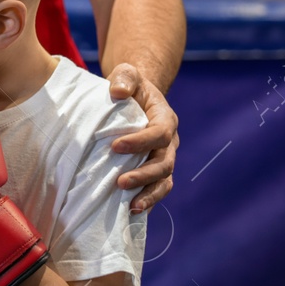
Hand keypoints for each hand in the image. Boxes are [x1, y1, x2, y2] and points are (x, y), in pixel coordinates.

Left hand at [105, 63, 177, 212]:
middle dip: (144, 174)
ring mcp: (164, 157)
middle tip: (120, 182)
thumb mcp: (126, 74)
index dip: (141, 142)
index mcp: (165, 118)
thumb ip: (124, 78)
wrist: (135, 98)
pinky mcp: (153, 170)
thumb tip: (118, 92)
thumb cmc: (129, 86)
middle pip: (165, 162)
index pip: (160, 133)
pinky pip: (156, 188)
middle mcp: (169, 141)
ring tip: (131, 206)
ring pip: (164, 180)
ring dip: (149, 194)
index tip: (115, 146)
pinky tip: (130, 211)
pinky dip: (147, 200)